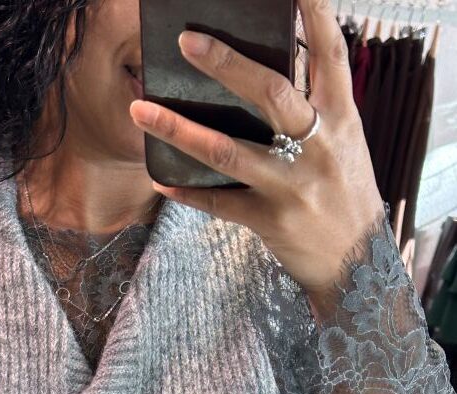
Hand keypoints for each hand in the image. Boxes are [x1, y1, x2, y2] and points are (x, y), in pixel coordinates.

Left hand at [128, 0, 384, 297]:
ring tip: (140, 110)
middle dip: (225, 63)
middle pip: (269, 92)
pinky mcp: (269, 221)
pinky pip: (217, 203)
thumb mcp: (343, 143)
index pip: (329, 54)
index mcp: (342, 118)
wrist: (357, 264)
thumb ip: (314, 107)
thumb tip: (264, 71)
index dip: (313, 14)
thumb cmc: (342, 193)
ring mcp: (291, 185)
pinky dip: (185, 191)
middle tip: (187, 41)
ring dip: (178, 129)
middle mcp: (319, 146)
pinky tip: (158, 176)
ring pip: (227, 151)